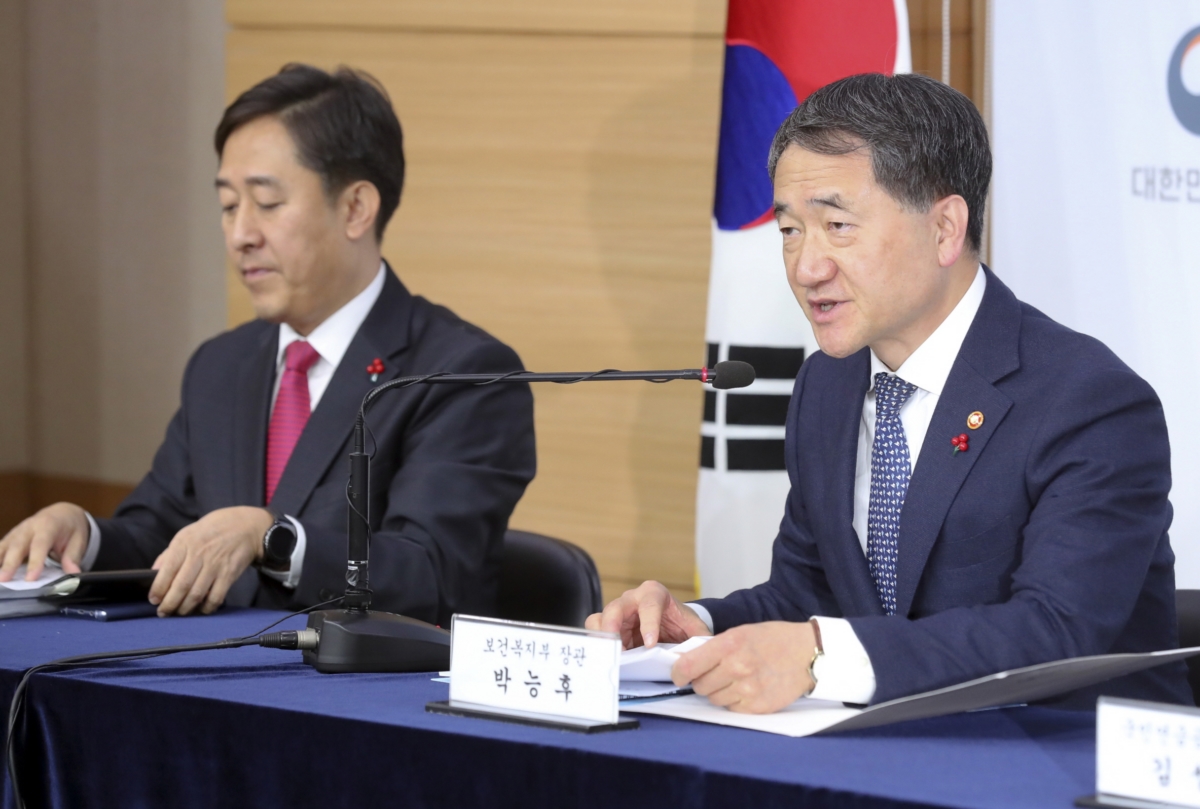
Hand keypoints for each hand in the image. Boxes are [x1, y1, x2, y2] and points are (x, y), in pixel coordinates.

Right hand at [0, 502, 90, 581]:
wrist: (62, 513)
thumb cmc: (70, 528)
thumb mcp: (79, 539)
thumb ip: (73, 556)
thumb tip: (74, 574)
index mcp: (49, 525)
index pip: (41, 544)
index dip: (35, 561)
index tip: (31, 578)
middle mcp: (29, 527)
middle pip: (18, 545)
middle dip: (10, 563)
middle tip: (4, 580)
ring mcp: (17, 532)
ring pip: (4, 546)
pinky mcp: (10, 538)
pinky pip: (0, 548)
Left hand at [149, 506, 272, 615]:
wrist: (245, 526)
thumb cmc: (211, 531)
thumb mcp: (186, 534)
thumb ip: (169, 554)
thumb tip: (153, 573)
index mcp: (184, 543)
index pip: (167, 570)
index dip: (158, 588)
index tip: (153, 600)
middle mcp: (199, 554)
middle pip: (181, 585)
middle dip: (169, 604)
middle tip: (163, 613)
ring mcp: (215, 565)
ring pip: (197, 594)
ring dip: (185, 608)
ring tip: (179, 613)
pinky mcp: (229, 574)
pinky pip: (216, 597)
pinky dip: (207, 607)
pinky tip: (201, 609)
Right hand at [584, 580, 710, 648]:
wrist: (673, 624)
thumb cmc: (681, 623)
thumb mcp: (695, 628)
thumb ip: (700, 639)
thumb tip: (700, 656)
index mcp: (654, 594)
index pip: (649, 604)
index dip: (648, 624)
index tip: (650, 644)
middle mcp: (631, 599)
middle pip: (615, 608)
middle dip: (614, 628)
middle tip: (619, 651)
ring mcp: (617, 613)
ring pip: (599, 620)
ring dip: (603, 641)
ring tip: (613, 659)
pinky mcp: (609, 627)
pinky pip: (596, 634)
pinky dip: (600, 647)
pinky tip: (611, 661)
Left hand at [672, 621, 815, 713]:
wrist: (806, 654)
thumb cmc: (773, 640)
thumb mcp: (741, 632)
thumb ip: (714, 647)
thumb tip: (686, 661)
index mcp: (729, 644)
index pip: (688, 666)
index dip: (678, 672)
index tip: (679, 674)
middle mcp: (737, 667)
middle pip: (699, 686)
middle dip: (701, 681)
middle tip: (714, 674)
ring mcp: (747, 689)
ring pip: (714, 699)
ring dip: (718, 692)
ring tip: (734, 680)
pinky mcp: (757, 707)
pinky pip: (731, 709)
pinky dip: (734, 701)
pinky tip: (746, 689)